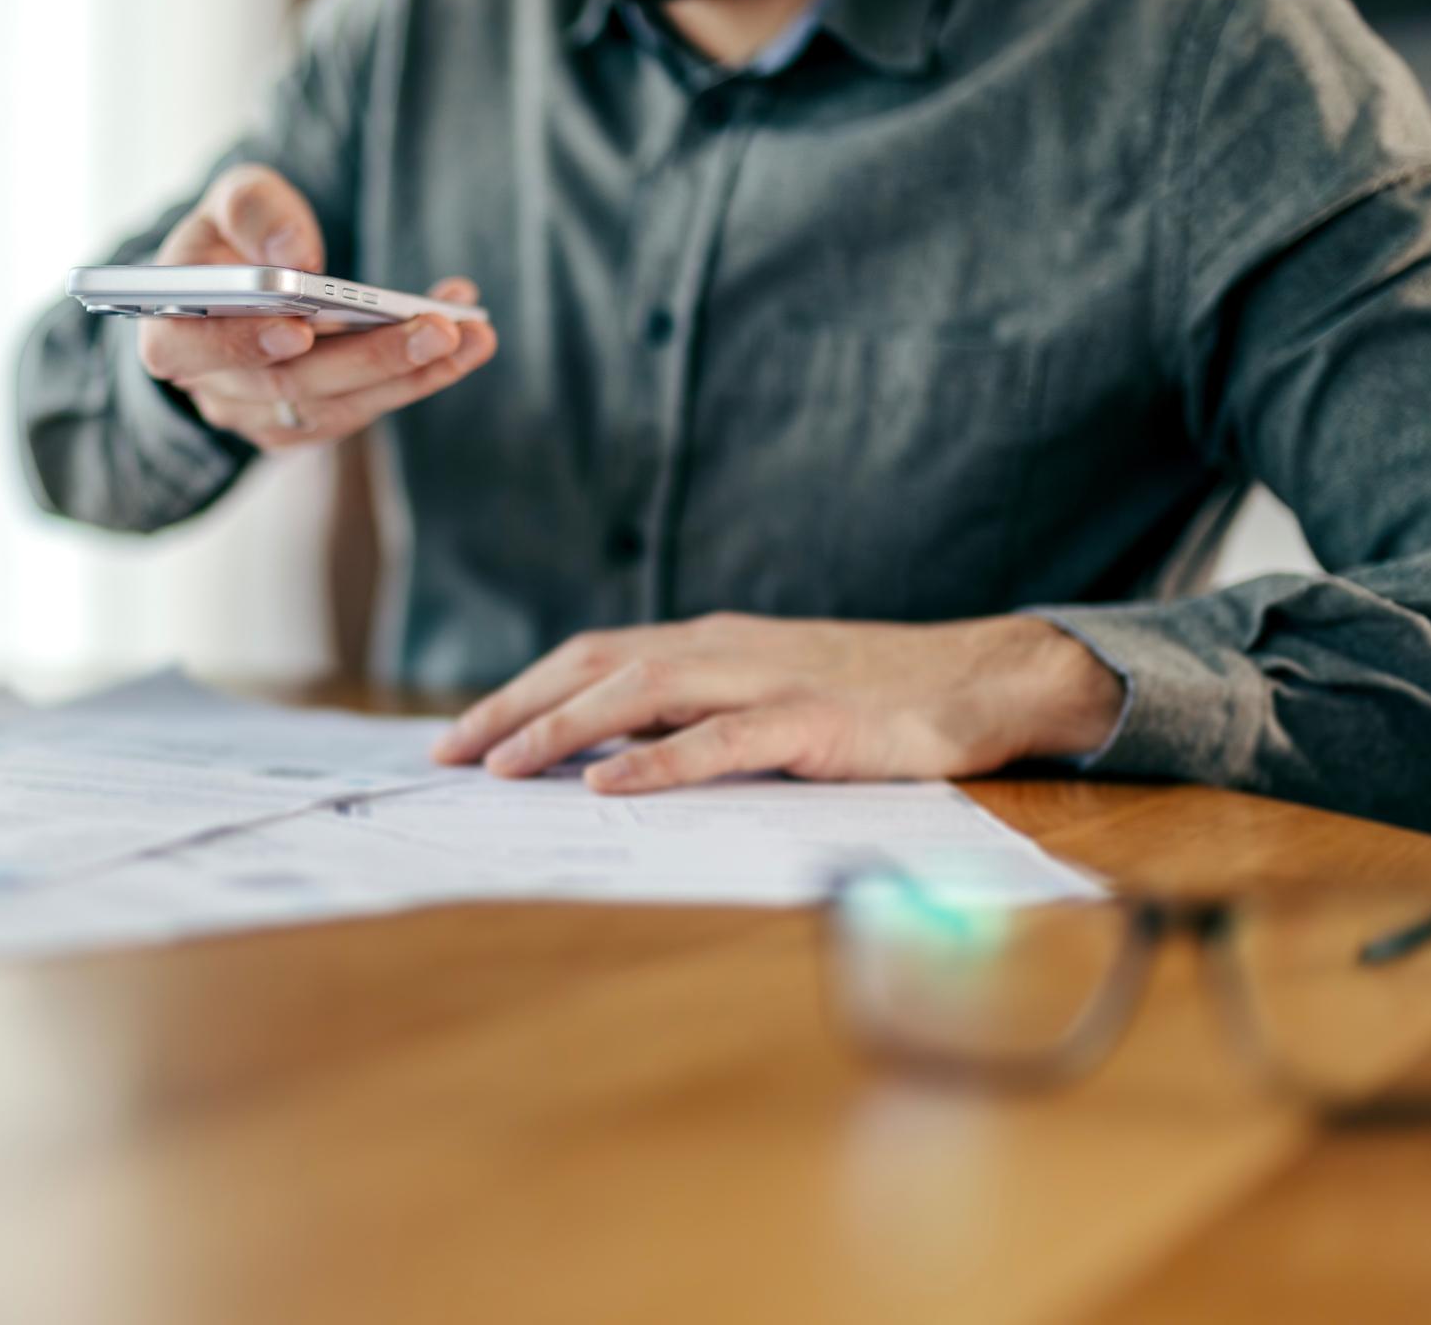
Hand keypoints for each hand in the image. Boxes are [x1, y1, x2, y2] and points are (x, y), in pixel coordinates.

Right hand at [135, 164, 498, 450]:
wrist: (238, 291)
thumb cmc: (230, 242)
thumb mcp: (230, 202)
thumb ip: (254, 210)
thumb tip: (297, 253)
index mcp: (172, 331)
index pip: (194, 349)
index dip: (245, 343)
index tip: (301, 327)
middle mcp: (214, 388)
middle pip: (289, 385)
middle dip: (369, 358)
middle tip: (438, 328)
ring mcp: (260, 416)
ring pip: (337, 409)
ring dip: (411, 375)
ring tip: (471, 336)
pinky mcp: (306, 426)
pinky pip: (363, 412)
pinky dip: (416, 380)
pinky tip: (463, 345)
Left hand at [430, 614, 1125, 793]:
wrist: (978, 679)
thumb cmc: (868, 698)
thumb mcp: (762, 697)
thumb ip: (691, 717)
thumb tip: (606, 757)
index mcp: (707, 644)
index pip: (591, 659)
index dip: (522, 692)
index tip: (461, 736)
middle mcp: (722, 650)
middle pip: (595, 666)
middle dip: (516, 707)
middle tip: (451, 754)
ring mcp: (766, 680)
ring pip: (642, 693)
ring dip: (565, 728)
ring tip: (506, 766)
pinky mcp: (812, 721)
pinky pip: (721, 740)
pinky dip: (659, 762)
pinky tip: (609, 786)